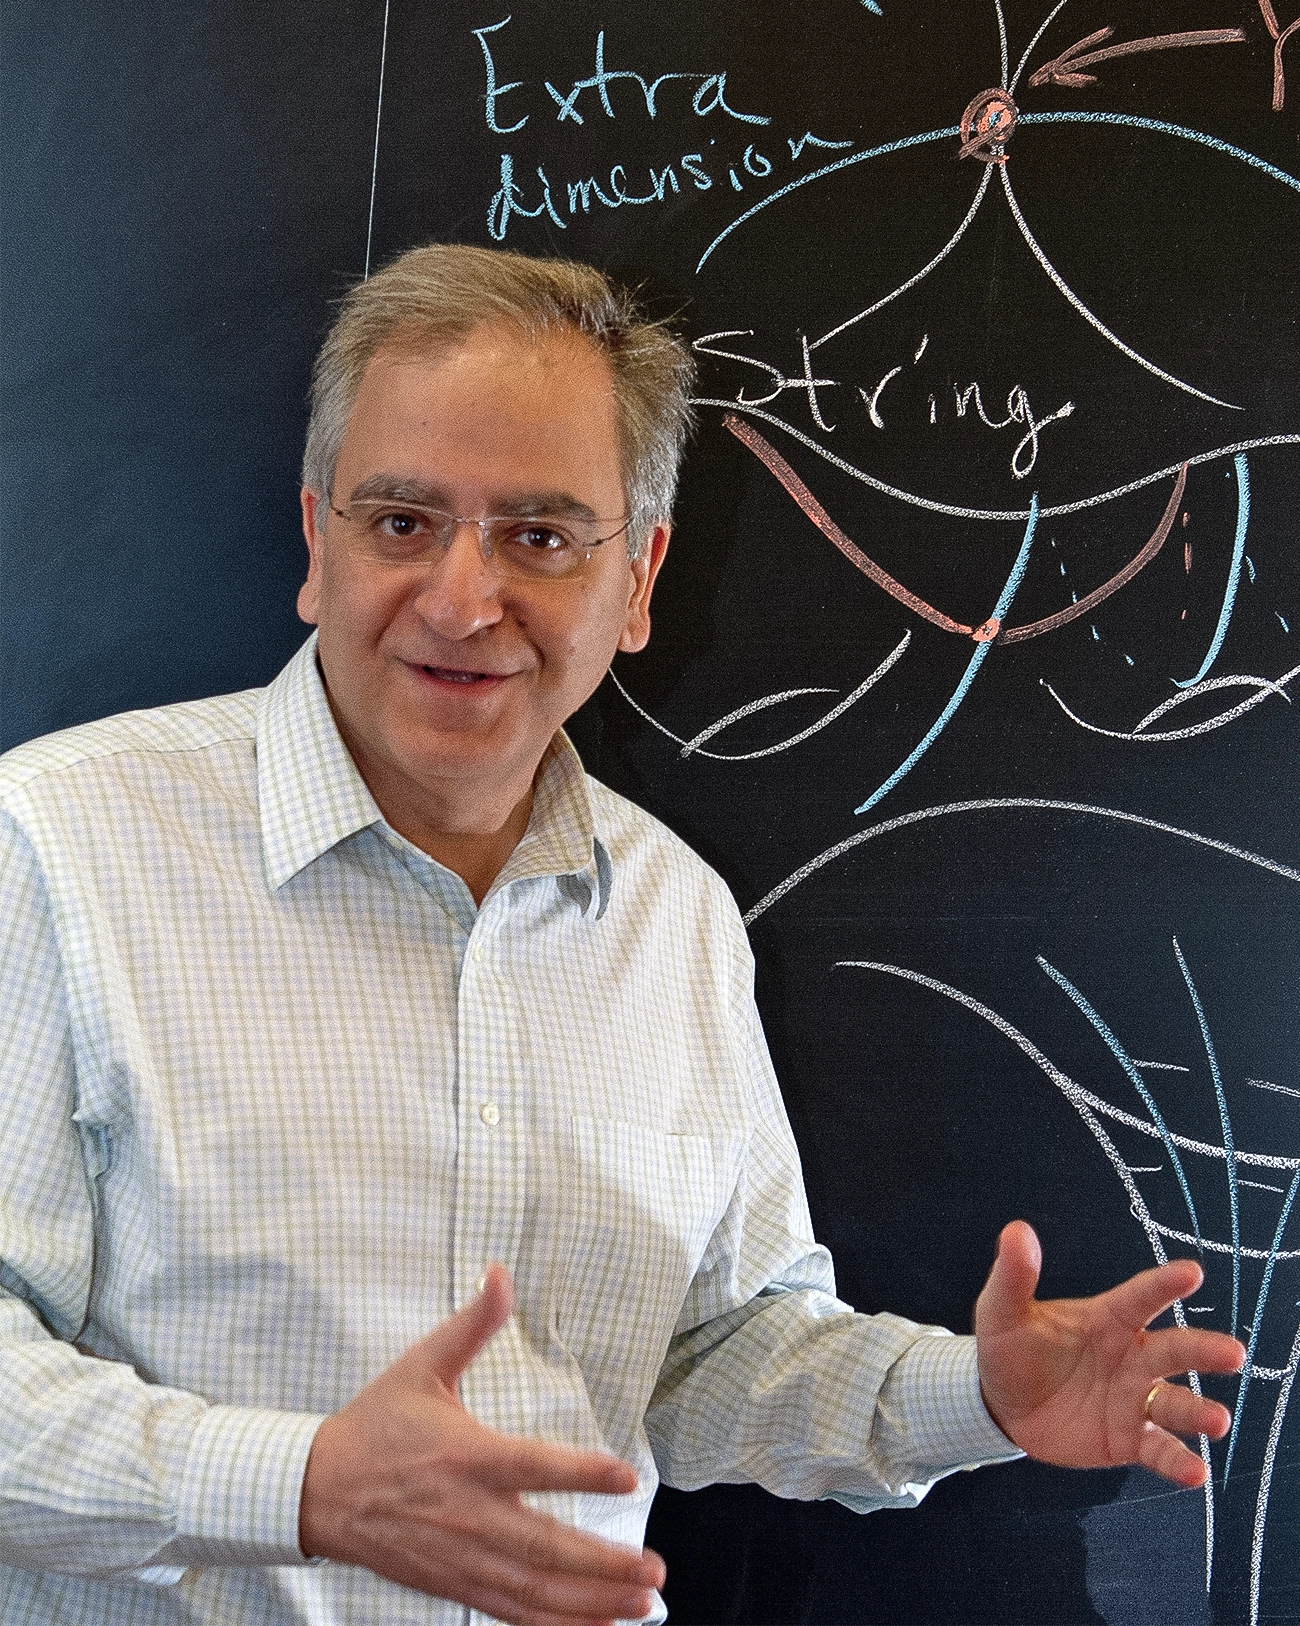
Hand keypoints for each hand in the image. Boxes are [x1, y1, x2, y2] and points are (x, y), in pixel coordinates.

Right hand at [299, 1264, 663, 1625]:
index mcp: (467, 1457)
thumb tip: (501, 1272)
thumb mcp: (422, 1364)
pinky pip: (511, 1612)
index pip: (534, 1467)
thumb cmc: (375, 1425)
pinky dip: (555, 1624)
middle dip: (604, 1564)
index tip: (628, 1477)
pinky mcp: (453, 1585)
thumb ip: (473, 1323)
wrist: (318, 1490)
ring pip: (535, 1589)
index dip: (583, 1473)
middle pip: (545, 1548)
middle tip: (654, 1568)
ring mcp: (462, 1558)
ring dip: (591, 1601)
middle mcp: (470, 1515)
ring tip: (642, 1603)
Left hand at [974, 1221, 1245, 1487]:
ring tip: (1218, 1420)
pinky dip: (1179, 1462)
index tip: (1192, 1272)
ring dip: (1199, 1411)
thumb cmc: (1011, 1347)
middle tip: (1233, 1353)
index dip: (1165, 1284)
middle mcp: (1132, 1357)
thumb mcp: (1002, 1310)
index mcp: (1109, 1319)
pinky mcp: (1129, 1439)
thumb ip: (1014, 1274)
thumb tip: (1015, 1230)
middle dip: (1205, 1350)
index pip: (1141, 1297)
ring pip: (1175, 1403)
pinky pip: (1160, 1450)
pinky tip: (1195, 1474)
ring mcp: (1134, 1399)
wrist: (1000, 1403)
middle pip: (1175, 1350)